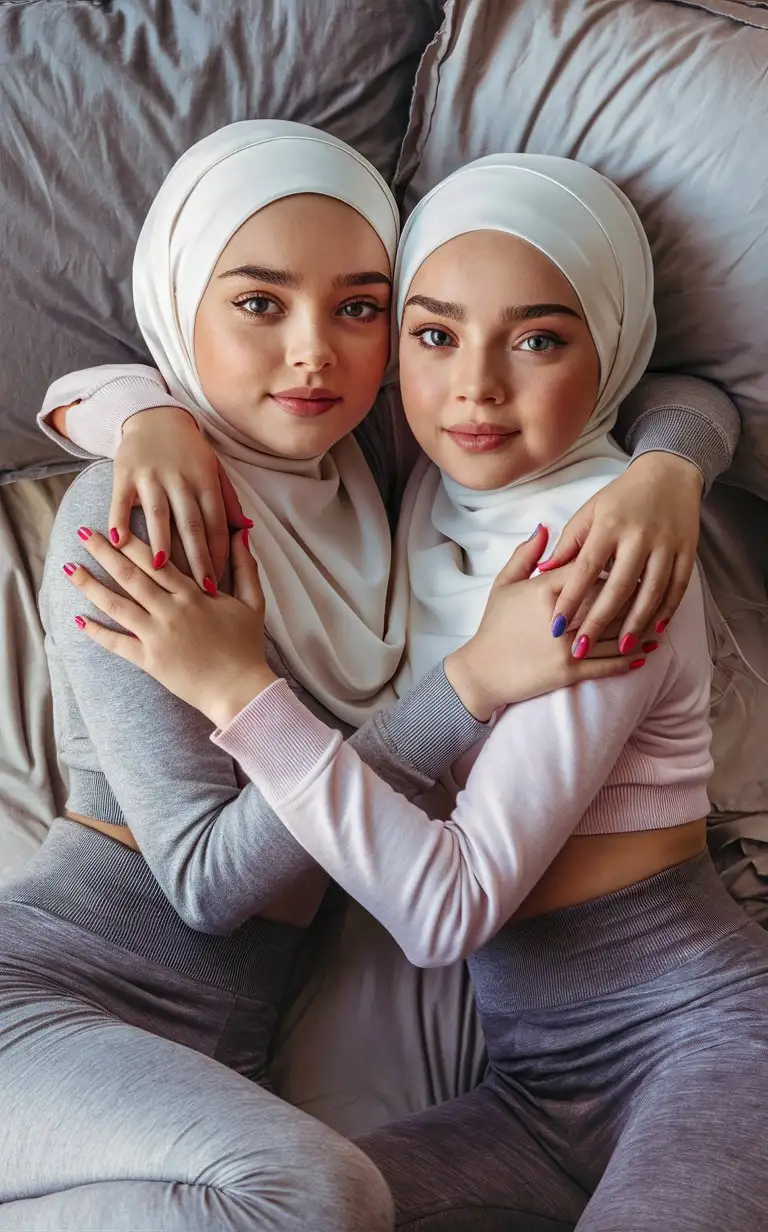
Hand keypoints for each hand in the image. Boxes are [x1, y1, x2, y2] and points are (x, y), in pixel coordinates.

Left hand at [64, 526, 276, 727]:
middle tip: (83, 535)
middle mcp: (171, 610)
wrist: (239, 689)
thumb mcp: (252, 602)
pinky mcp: (150, 660)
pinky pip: (117, 643)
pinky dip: (96, 632)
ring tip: (70, 571)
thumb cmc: (246, 647)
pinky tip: (78, 620)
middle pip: (130, 575)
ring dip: (90, 586)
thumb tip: (241, 535)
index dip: (132, 541)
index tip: (113, 525)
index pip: (156, 559)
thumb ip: (245, 567)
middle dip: (104, 553)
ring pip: (117, 605)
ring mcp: (158, 635)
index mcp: (194, 594)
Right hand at [110, 407, 250, 591]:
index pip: (216, 523)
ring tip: (162, 570)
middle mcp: (181, 479)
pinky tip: (119, 542)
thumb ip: (228, 500)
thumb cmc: (189, 452)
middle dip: (197, 558)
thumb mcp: (215, 470)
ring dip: (160, 542)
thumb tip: (247, 530)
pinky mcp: (125, 473)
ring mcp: (152, 476)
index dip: (219, 553)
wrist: (155, 416)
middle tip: (200, 589)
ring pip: (159, 514)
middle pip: (191, 524)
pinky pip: (121, 500)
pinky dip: (119, 520)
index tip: (220, 583)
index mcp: (206, 481)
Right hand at [443, 526, 648, 721]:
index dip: (611, 562)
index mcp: (545, 589)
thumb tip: (544, 527)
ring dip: (639, 625)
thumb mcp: (503, 585)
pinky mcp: (571, 671)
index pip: (588, 569)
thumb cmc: (493, 626)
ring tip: (659, 616)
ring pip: (614, 631)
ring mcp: (568, 645)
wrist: (482, 673)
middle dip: (634, 589)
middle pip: (608, 598)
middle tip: (656, 579)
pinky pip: (609, 663)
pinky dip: (630, 658)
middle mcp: (561, 617)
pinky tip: (646, 650)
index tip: (631, 555)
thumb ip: (525, 555)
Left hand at [538, 453, 702, 653]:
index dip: (571, 599)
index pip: (585, 569)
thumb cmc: (621, 497)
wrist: (669, 474)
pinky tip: (654, 630)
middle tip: (581, 649)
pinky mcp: (687, 551)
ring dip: (635, 624)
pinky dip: (666, 611)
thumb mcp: (590, 511)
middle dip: (599, 621)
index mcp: (608, 525)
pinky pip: (678, 588)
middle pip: (618, 587)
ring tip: (621, 648)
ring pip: (651, 592)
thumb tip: (544, 571)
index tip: (557, 626)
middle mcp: (638, 536)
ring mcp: (665, 544)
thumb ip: (569, 542)